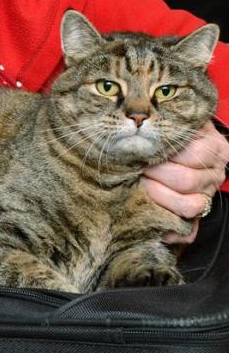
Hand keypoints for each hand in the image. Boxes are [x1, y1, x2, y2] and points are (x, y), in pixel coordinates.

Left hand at [141, 121, 228, 244]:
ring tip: (140, 186)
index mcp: (214, 147)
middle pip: (185, 180)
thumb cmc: (176, 132)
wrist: (190, 145)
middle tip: (136, 169)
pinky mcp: (200, 215)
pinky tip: (152, 221)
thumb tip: (140, 125)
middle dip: (155, 176)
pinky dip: (170, 230)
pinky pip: (189, 231)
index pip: (190, 154)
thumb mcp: (177, 121)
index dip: (161, 154)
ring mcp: (209, 195)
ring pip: (188, 206)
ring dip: (158, 198)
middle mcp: (216, 172)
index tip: (140, 152)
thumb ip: (167, 123)